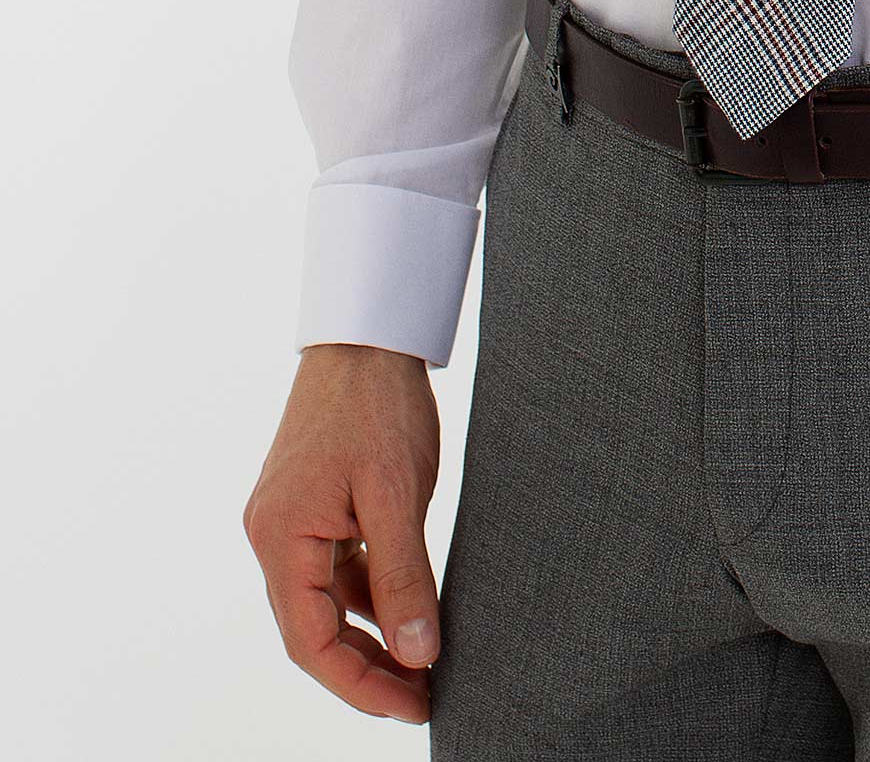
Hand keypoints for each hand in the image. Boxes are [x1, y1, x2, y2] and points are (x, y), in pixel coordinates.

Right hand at [242, 343, 441, 725]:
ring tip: (423, 664)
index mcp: (280, 538)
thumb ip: (404, 578)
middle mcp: (274, 536)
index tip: (414, 705)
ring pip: (326, 604)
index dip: (361, 684)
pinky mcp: (314, 507)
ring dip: (371, 637)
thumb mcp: (399, 494)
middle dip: (367, 671)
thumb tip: (418, 655)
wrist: (369, 335)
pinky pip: (337, 571)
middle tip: (424, 698)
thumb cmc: (378, 404)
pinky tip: (408, 610)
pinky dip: (370, 595)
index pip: (311, 642)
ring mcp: (291, 521)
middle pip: (314, 630)